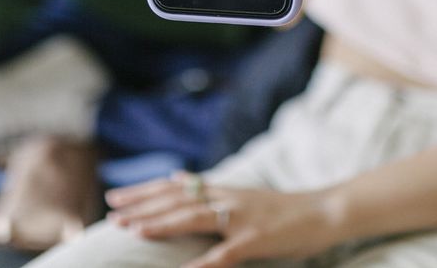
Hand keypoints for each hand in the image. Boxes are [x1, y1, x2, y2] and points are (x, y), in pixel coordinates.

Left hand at [106, 173, 341, 267]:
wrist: (324, 211)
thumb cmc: (281, 208)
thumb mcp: (241, 192)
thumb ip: (208, 187)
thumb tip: (178, 177)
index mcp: (221, 190)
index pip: (173, 187)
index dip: (143, 192)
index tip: (114, 197)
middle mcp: (226, 199)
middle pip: (176, 200)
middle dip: (142, 207)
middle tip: (113, 214)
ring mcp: (241, 219)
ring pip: (194, 218)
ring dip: (162, 224)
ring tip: (134, 231)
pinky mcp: (256, 241)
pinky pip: (224, 254)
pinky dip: (202, 264)